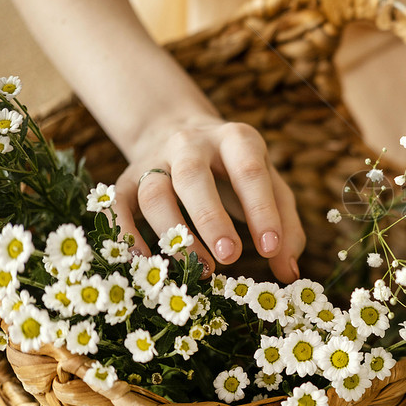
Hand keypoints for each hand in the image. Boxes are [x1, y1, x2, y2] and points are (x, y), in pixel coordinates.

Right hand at [113, 113, 304, 281]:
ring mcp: (154, 160)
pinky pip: (117, 205)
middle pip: (192, 176)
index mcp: (236, 140)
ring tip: (201, 269)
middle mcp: (190, 144)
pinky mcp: (126, 179)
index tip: (270, 249)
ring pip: (153, 193)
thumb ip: (286, 226)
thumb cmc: (237, 171)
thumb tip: (289, 274)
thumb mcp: (271, 187)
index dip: (261, 211)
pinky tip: (147, 262)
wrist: (179, 131)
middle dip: (210, 218)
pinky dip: (126, 234)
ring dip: (174, 234)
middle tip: (230, 257)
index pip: (249, 172)